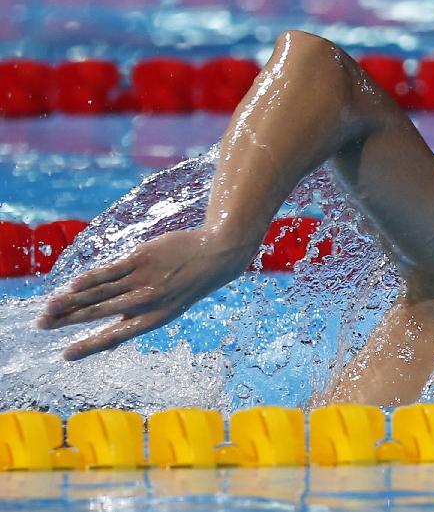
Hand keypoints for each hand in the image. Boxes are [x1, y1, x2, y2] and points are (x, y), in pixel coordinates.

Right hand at [37, 228, 252, 360]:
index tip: (66, 355)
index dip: (89, 346)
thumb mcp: (170, 308)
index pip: (115, 336)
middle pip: (100, 313)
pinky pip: (110, 270)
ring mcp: (144, 279)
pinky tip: (72, 285)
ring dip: (72, 300)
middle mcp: (148, 302)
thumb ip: (138, 320)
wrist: (216, 254)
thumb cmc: (189, 282)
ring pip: (101, 293)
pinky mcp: (141, 258)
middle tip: (43, 325)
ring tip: (49, 308)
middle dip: (68, 321)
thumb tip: (110, 341)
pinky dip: (90, 278)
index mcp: (155, 319)